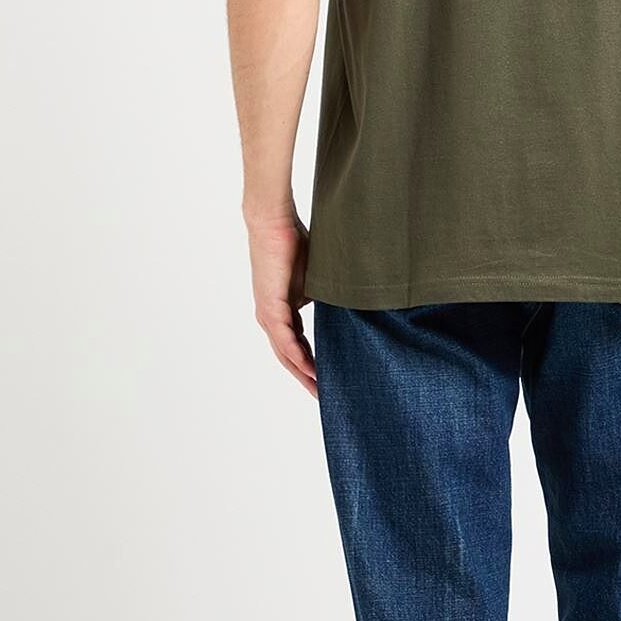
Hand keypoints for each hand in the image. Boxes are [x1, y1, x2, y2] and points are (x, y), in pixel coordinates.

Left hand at [248, 216, 317, 397]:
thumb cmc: (295, 242)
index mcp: (283, 311)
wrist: (275, 222)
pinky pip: (284, 340)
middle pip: (289, 357)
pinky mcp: (270, 307)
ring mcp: (268, 314)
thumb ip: (328, 297)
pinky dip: (298, 357)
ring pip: (286, 354)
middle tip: (324, 397)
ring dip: (303, 374)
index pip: (297, 346)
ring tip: (321, 390)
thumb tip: (352, 306)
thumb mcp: (318, 278)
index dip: (312, 365)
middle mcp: (272, 317)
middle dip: (307, 378)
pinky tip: (311, 371)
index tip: (329, 380)